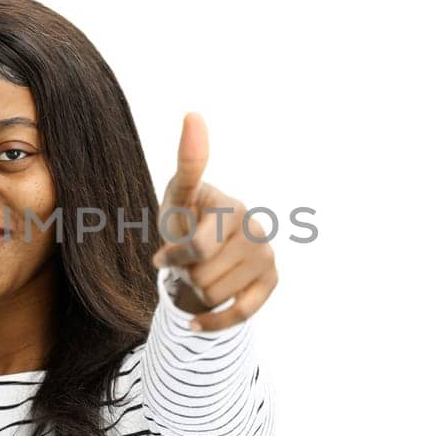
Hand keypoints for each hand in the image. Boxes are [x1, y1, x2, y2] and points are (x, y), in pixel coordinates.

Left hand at [149, 112, 278, 330]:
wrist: (202, 250)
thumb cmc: (186, 218)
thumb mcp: (179, 195)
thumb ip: (188, 161)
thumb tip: (193, 112)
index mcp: (233, 207)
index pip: (197, 249)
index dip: (174, 258)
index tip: (163, 257)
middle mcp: (257, 230)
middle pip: (202, 277)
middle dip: (186, 274)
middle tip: (188, 263)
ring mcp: (267, 257)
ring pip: (215, 297)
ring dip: (198, 294)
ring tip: (201, 274)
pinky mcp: (271, 282)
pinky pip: (238, 316)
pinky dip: (212, 323)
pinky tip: (197, 321)